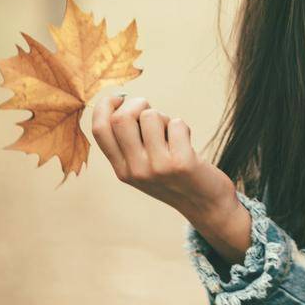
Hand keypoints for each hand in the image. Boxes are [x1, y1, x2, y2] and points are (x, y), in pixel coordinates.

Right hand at [90, 93, 230, 217]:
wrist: (205, 205)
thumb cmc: (175, 176)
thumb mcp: (143, 167)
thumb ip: (130, 142)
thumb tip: (124, 101)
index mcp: (121, 169)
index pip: (99, 130)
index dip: (105, 106)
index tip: (119, 98)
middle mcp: (135, 170)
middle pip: (121, 118)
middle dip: (137, 104)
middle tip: (152, 111)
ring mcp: (157, 168)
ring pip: (151, 117)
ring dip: (164, 117)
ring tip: (172, 134)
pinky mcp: (181, 163)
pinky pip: (177, 124)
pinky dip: (183, 127)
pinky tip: (187, 144)